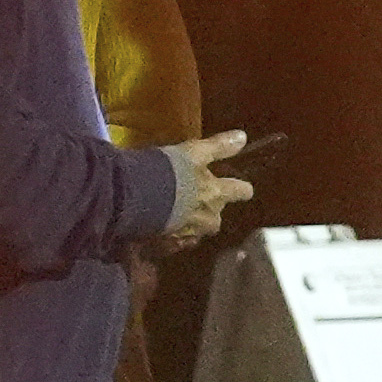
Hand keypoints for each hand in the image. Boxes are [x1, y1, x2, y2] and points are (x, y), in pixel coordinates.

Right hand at [159, 129, 257, 245]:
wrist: (137, 199)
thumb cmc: (169, 172)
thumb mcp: (194, 152)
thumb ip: (219, 146)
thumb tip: (243, 136)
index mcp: (216, 195)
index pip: (239, 192)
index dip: (242, 189)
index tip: (244, 189)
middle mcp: (207, 218)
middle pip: (216, 218)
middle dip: (210, 211)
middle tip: (197, 200)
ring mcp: (189, 234)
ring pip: (196, 231)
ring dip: (189, 223)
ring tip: (175, 214)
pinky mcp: (168, 245)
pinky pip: (175, 242)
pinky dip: (171, 235)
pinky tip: (160, 227)